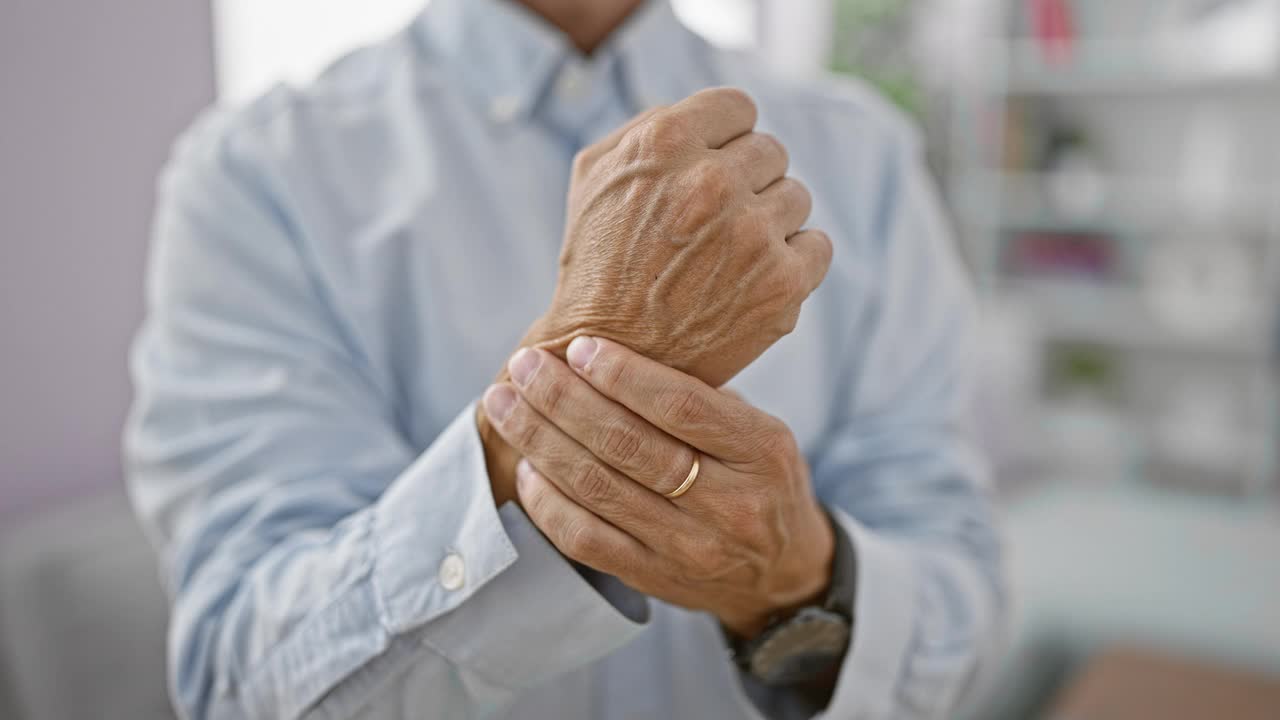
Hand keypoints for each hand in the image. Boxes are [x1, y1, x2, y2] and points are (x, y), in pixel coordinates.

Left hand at [482, 336, 834, 637]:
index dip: (622, 375)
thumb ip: (699, 397)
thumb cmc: (758, 479)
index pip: (681, 407)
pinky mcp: (654, 579)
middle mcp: (729, 505)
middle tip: (525, 365)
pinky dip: (547, 501)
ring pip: (598, 489)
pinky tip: (525, 466)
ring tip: (506, 405)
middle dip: (564, 399)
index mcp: (761, 451)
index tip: (578, 346)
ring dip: (541, 441)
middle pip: (628, 446)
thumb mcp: (758, 429)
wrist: (782, 574)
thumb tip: (615, 344)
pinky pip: (586, 539)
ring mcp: (689, 548)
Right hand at [531, 87, 830, 382]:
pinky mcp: (782, 283)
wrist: (605, 360)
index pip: (739, 108)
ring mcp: (751, 233)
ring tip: (727, 255)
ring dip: (768, 221)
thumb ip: (649, 126)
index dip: (725, 139)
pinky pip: (816, 245)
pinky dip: (792, 261)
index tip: (711, 168)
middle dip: (745, 182)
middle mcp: (711, 182)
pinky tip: (752, 279)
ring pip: (796, 196)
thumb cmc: (597, 264)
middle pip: (770, 151)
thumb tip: (709, 117)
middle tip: (713, 223)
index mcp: (666, 142)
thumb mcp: (594, 176)